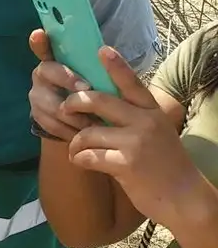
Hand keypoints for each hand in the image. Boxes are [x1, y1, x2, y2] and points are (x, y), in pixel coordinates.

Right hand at [28, 29, 96, 141]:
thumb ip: (94, 66)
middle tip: (88, 89)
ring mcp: (36, 95)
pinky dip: (71, 129)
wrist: (78, 119)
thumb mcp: (95, 76)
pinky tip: (84, 132)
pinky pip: (53, 124)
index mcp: (54, 60)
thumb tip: (106, 52)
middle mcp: (41, 74)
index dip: (39, 41)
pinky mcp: (37, 116)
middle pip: (49, 72)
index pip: (42, 47)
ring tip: (96, 120)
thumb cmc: (92, 90)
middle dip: (69, 80)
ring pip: (52, 103)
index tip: (39, 34)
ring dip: (75, 112)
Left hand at [61, 45, 204, 226]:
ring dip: (74, 142)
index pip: (131, 83)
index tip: (101, 49)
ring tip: (76, 150)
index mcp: (152, 111)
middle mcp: (145, 122)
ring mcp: (136, 142)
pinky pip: (88, 155)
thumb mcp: (155, 133)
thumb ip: (131, 117)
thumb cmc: (163, 164)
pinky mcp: (126, 164)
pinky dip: (79, 159)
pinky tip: (81, 162)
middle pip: (98, 100)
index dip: (115, 66)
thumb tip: (96, 103)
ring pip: (87, 131)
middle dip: (73, 103)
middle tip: (63, 109)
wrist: (184, 198)